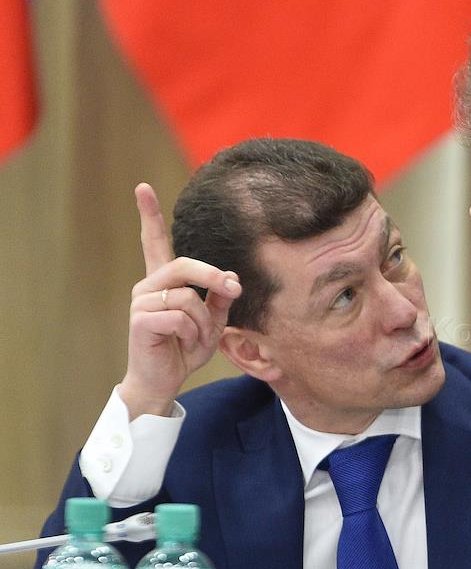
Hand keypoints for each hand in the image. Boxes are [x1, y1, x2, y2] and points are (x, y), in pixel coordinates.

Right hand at [118, 183, 241, 418]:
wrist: (163, 380)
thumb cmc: (184, 349)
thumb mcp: (211, 321)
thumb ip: (219, 298)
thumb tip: (231, 278)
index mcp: (163, 281)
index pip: (154, 242)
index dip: (149, 215)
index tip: (143, 188)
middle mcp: (147, 286)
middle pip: (184, 265)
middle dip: (213, 277)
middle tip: (232, 289)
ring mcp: (141, 302)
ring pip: (187, 297)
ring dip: (203, 321)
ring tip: (196, 337)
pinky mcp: (140, 320)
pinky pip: (180, 316)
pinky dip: (192, 332)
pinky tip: (183, 343)